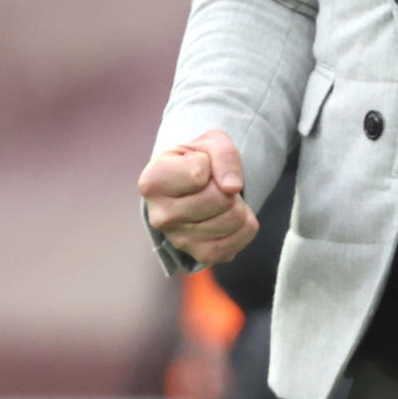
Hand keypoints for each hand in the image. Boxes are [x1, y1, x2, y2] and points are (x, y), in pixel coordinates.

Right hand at [137, 128, 259, 264]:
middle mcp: (159, 216)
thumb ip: (224, 154)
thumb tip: (232, 188)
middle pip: (220, 199)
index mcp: (153, 182)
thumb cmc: (199, 159)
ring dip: (240, 205)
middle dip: (229, 186)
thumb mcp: (211, 142)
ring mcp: (178, 240)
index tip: (200, 164)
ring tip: (224, 199)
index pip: (198, 174)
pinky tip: (234, 217)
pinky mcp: (198, 256)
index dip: (209, 162)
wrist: (195, 185)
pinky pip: (235, 245)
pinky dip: (245, 228)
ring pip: (232, 220)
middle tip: (218, 183)